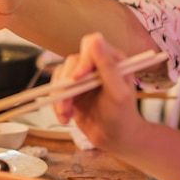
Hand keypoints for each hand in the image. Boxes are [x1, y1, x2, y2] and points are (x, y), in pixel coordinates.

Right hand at [51, 32, 144, 151]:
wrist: (116, 139)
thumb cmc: (123, 116)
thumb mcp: (118, 92)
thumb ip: (108, 66)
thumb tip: (96, 39)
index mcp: (111, 60)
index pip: (90, 46)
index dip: (82, 60)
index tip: (78, 78)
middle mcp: (95, 66)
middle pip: (71, 62)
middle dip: (67, 85)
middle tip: (68, 104)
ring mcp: (82, 79)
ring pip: (60, 76)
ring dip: (59, 97)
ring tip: (66, 115)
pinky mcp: (71, 92)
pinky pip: (56, 91)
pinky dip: (57, 105)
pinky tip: (65, 118)